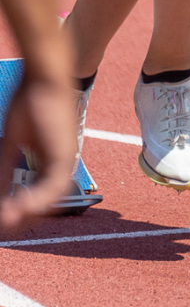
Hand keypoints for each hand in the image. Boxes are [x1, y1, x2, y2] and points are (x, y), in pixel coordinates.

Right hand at [0, 75, 76, 230]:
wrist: (43, 80)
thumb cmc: (28, 104)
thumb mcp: (12, 142)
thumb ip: (6, 167)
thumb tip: (1, 194)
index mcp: (50, 159)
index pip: (40, 192)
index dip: (24, 208)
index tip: (6, 219)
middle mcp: (61, 161)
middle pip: (48, 198)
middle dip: (27, 216)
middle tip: (6, 226)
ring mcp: (65, 157)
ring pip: (52, 195)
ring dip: (31, 211)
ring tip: (9, 220)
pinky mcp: (64, 152)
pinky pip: (55, 183)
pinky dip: (39, 198)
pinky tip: (20, 206)